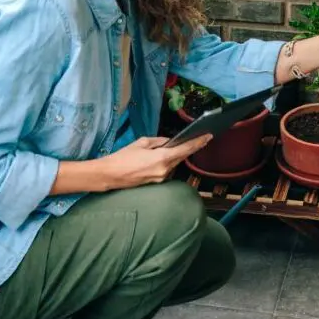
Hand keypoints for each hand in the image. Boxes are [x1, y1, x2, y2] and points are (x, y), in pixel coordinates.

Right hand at [97, 135, 211, 188]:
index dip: (198, 143)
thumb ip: (159, 141)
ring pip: (174, 164)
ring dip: (175, 156)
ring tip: (171, 147)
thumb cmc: (123, 157)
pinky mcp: (156, 182)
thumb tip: (169, 142)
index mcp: (162, 158)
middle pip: (181, 157)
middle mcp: (165, 170)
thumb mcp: (142, 143)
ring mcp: (161, 178)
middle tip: (198, 137)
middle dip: (187, 148)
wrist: (110, 175)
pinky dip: (167, 162)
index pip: (185, 149)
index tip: (208, 136)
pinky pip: (166, 169)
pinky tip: (161, 157)